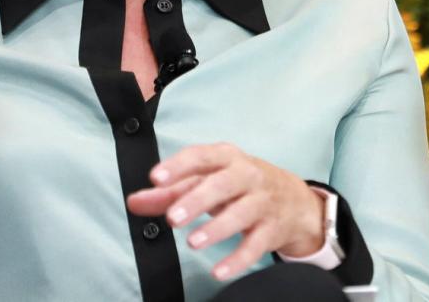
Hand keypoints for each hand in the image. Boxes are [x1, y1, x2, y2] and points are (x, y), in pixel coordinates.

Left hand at [125, 142, 324, 280]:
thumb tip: (134, 202)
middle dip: (196, 200)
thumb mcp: (207, 180)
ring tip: (193, 242)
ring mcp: (262, 202)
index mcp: (226, 157)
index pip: (200, 156)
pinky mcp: (273, 229)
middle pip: (222, 185)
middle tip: (173, 218)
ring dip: (216, 229)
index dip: (178, 166)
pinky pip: (256, 246)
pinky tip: (219, 271)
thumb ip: (170, 192)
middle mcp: (247, 175)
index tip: (156, 178)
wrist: (294, 200)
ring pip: (241, 214)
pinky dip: (238, 260)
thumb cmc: (239, 185)